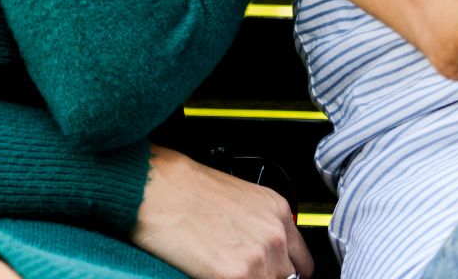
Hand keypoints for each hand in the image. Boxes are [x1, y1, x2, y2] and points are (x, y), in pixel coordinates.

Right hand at [131, 146, 313, 278]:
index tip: (273, 275)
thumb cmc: (185, 188)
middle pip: (286, 277)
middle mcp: (274, 233)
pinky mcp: (234, 275)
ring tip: (226, 272)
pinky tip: (214, 274)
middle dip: (266, 277)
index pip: (301, 263)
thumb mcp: (239, 201)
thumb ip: (259, 228)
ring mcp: (258, 257)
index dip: (286, 272)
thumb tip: (263, 254)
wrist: (156, 188)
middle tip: (245, 272)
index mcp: (277, 211)